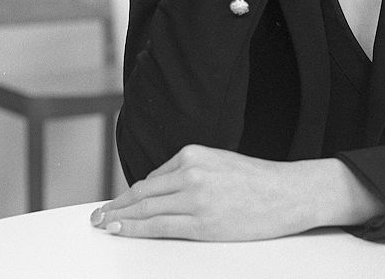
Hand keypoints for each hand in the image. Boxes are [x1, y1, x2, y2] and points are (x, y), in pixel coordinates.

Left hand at [91, 145, 318, 240]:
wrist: (288, 193)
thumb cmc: (258, 181)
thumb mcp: (220, 163)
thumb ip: (191, 173)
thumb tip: (161, 190)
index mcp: (195, 154)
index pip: (152, 177)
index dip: (129, 194)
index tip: (115, 203)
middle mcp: (191, 172)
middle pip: (143, 192)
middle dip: (116, 206)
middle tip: (96, 216)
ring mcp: (195, 198)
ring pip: (146, 209)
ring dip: (119, 218)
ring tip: (103, 225)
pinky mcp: (202, 223)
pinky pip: (159, 227)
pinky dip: (135, 229)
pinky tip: (122, 230)